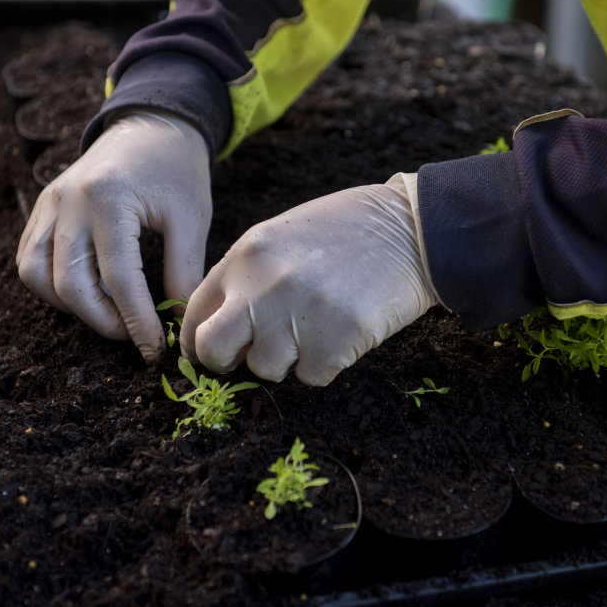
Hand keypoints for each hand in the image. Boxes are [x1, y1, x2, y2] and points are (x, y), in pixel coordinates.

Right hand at [16, 111, 210, 362]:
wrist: (151, 125)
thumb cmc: (177, 171)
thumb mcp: (192, 218)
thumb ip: (184, 273)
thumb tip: (178, 326)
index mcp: (110, 199)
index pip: (119, 279)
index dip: (137, 321)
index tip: (154, 349)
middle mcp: (69, 201)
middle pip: (70, 284)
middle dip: (103, 321)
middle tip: (134, 334)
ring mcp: (49, 203)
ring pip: (37, 275)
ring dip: (72, 306)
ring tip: (110, 313)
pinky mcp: (41, 207)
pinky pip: (29, 259)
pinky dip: (52, 285)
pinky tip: (86, 292)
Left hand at [181, 173, 439, 385]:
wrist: (411, 230)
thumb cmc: (346, 231)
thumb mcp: (282, 237)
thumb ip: (247, 275)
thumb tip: (218, 322)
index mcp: (245, 256)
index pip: (195, 312)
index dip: (198, 339)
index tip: (210, 351)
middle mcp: (262, 288)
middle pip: (213, 350)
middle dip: (226, 360)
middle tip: (251, 353)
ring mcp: (297, 318)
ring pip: (265, 369)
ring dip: (287, 359)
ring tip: (315, 326)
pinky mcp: (333, 345)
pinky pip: (310, 377)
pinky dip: (325, 364)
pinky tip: (342, 331)